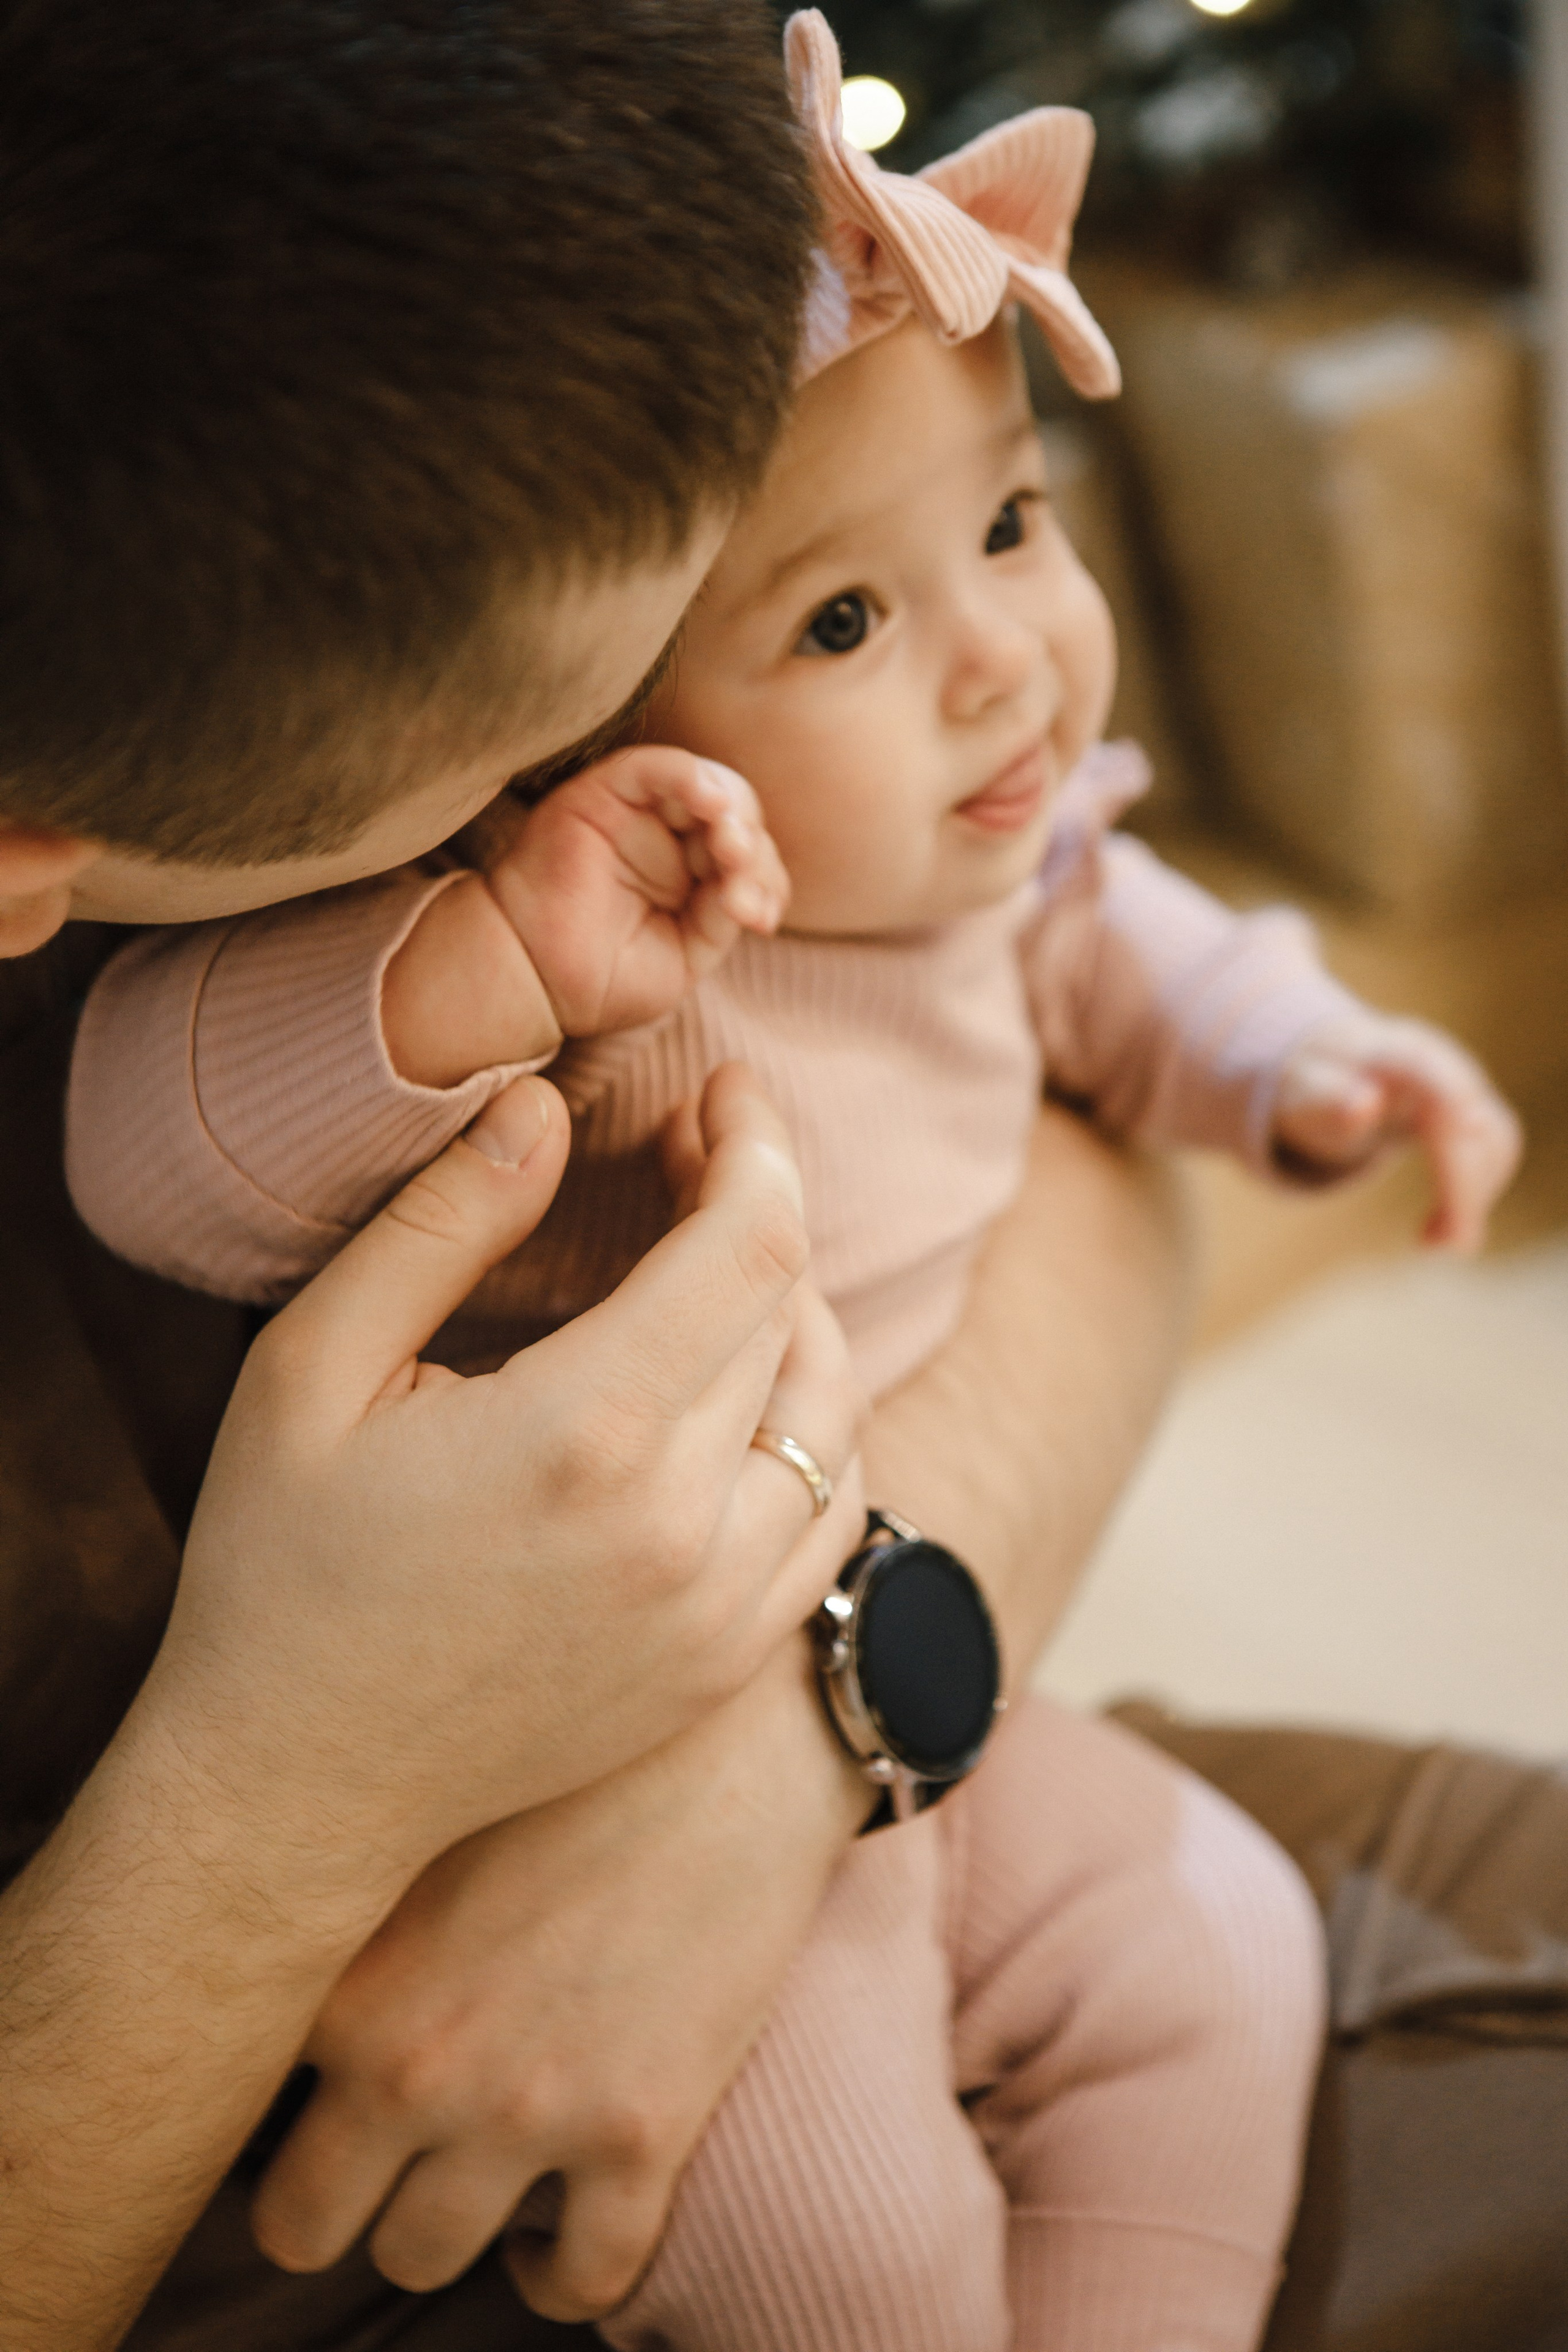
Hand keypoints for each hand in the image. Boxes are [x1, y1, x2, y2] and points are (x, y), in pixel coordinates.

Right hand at [147, 1060, 860, 1903]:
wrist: (294, 1786)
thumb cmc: (283, 1565)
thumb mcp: (314, 1366)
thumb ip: (442, 1223)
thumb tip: (546, 1107)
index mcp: (587, 1433)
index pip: (751, 1245)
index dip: (757, 1143)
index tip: (723, 1091)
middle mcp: (685, 1529)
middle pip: (792, 1314)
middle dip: (758, 1207)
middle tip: (692, 1155)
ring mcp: (721, 1612)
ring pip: (832, 1414)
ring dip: (795, 1315)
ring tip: (717, 1263)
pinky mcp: (724, 1665)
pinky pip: (832, 1518)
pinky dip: (813, 1432)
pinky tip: (747, 1393)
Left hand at [250, 1625, 868, 2319]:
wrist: (736, 1739)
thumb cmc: (575, 1756)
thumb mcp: (419, 1815)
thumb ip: (338, 1913)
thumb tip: (271, 1972)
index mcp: (348, 1979)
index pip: (231, 2106)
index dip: (268, 2095)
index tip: (307, 2078)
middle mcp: (417, 2064)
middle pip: (302, 2226)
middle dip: (329, 2202)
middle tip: (372, 2154)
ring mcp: (530, 2112)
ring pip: (421, 2259)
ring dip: (439, 2227)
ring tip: (469, 2173)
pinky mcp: (643, 2136)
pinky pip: (578, 2281)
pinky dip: (558, 2274)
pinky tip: (556, 2225)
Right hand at [484, 747, 788, 1036]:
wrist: (537, 980)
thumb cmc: (604, 977)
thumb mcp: (687, 953)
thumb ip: (723, 914)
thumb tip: (751, 886)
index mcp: (694, 873)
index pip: (750, 858)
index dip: (766, 882)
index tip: (761, 921)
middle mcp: (670, 834)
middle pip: (738, 818)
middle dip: (752, 852)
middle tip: (743, 893)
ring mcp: (638, 810)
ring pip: (708, 786)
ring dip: (732, 816)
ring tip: (732, 853)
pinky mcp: (605, 791)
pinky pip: (656, 768)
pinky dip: (690, 777)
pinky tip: (711, 804)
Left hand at [1271, 1014, 1521, 1250]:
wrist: (1335, 1062)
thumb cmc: (1318, 1084)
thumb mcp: (1310, 1094)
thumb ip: (1330, 1101)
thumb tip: (1365, 1104)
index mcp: (1405, 1057)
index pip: (1449, 1099)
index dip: (1459, 1154)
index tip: (1454, 1207)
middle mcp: (1447, 1065)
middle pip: (1479, 1130)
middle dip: (1465, 1194)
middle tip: (1440, 1247)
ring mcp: (1467, 1085)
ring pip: (1496, 1145)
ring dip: (1474, 1199)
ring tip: (1431, 1241)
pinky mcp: (1475, 1110)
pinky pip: (1492, 1152)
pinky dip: (1474, 1193)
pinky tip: (1440, 1226)